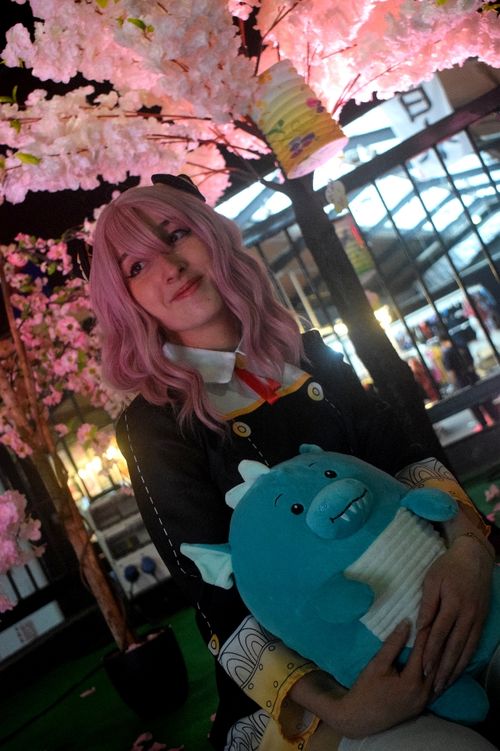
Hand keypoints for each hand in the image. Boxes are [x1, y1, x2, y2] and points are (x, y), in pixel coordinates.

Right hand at [335, 620, 434, 737]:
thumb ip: (393, 644)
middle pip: (436, 664)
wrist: (359, 718)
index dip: (426, 632)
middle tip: (439, 624)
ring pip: (439, 676)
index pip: (424, 651)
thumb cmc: (365, 689)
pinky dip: (437, 671)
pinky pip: (436, 686)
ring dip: (439, 658)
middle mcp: (423, 693)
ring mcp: (424, 702)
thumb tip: (407, 623)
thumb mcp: (377, 664)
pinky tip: (438, 661)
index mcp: (412, 682)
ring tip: (441, 639)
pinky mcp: (422, 706)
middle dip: (437, 643)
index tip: (429, 616)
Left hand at [417, 535, 492, 695]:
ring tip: (444, 685)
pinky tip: (458, 669)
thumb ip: (427, 605)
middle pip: (454, 647)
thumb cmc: (448, 567)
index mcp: (453, 603)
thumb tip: (420, 628)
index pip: (440, 633)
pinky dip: (466, 660)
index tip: (422, 668)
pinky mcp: (482, 621)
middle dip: (443, 668)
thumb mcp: (431, 579)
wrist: (474, 558)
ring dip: (455, 669)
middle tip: (433, 687)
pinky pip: (474, 644)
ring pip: (466, 649)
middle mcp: (468, 615)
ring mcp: (477, 619)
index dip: (431, 652)